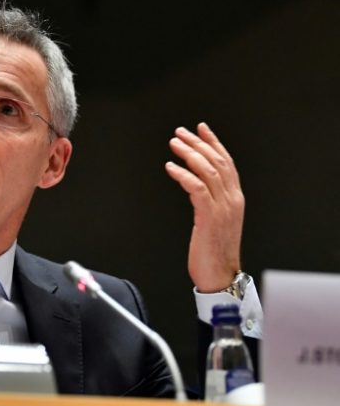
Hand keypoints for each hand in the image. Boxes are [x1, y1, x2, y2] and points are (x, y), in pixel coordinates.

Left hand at [165, 123, 243, 292]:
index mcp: (234, 199)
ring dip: (189, 154)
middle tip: (180, 133)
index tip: (200, 129)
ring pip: (208, 171)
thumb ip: (210, 202)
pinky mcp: (209, 217)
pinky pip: (196, 189)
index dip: (213, 143)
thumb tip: (196, 187)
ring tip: (174, 144)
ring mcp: (223, 208)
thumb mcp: (215, 221)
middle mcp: (232, 200)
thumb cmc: (213, 252)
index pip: (226, 163)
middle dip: (198, 143)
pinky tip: (171, 168)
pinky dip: (183, 175)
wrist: (220, 276)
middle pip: (217, 162)